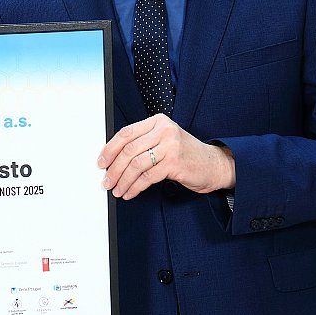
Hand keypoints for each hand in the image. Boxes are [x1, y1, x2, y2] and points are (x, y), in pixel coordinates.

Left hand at [99, 114, 234, 200]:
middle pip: (128, 150)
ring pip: (136, 164)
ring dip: (123, 180)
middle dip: (114, 169)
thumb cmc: (185, 154)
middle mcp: (164, 130)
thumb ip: (143, 143)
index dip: (110, 149)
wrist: (214, 164)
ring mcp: (170, 145)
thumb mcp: (164, 140)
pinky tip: (130, 192)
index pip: (126, 133)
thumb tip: (113, 159)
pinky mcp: (174, 162)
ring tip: (117, 190)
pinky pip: (147, 177)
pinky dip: (135, 187)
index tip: (101, 162)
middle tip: (106, 181)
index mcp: (158, 121)